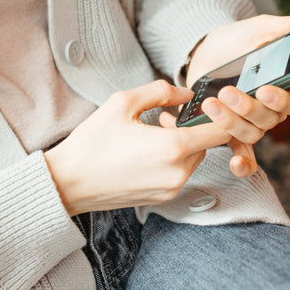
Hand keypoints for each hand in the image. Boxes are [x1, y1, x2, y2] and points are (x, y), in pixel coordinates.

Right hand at [44, 80, 230, 215]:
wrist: (68, 182)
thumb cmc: (92, 143)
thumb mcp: (123, 103)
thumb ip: (160, 91)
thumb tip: (186, 93)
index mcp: (172, 148)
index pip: (221, 131)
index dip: (220, 115)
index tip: (206, 105)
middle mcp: (177, 172)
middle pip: (208, 145)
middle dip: (193, 128)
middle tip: (165, 117)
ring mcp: (171, 188)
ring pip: (194, 159)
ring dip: (183, 144)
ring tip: (153, 132)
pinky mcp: (162, 198)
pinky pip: (180, 173)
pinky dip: (173, 160)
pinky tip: (147, 150)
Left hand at [177, 13, 289, 176]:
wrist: (202, 52)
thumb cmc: (236, 41)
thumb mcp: (260, 28)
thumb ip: (289, 26)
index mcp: (285, 86)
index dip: (282, 99)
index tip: (265, 89)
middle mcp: (271, 109)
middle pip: (270, 120)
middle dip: (248, 107)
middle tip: (228, 92)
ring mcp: (250, 121)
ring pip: (252, 133)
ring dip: (232, 123)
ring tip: (212, 104)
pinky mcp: (230, 130)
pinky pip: (243, 153)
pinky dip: (242, 162)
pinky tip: (235, 163)